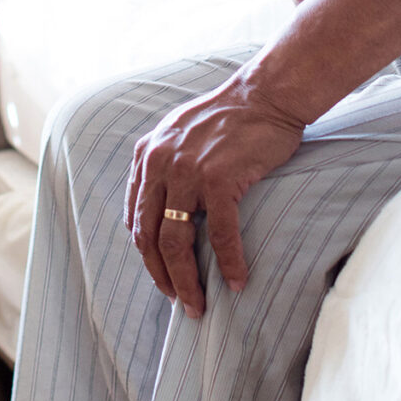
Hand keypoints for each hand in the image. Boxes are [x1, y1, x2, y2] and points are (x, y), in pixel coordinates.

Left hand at [124, 72, 307, 316]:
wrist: (265, 95)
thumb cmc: (230, 118)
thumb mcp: (180, 134)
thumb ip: (165, 165)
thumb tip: (162, 208)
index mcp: (147, 155)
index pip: (136, 218)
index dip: (147, 254)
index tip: (163, 275)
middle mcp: (159, 163)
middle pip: (149, 236)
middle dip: (161, 276)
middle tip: (178, 301)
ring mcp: (187, 172)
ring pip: (176, 242)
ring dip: (186, 281)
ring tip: (198, 305)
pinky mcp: (218, 179)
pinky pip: (219, 234)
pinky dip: (229, 263)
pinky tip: (237, 281)